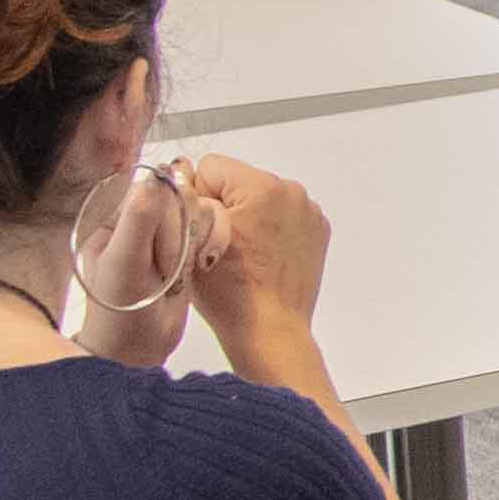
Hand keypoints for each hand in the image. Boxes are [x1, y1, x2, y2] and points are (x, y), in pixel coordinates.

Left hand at [67, 161, 206, 367]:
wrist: (138, 352)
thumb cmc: (119, 312)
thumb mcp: (123, 263)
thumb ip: (139, 219)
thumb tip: (154, 178)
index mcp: (114, 219)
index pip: (150, 189)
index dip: (164, 212)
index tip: (157, 245)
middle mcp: (139, 222)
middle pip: (178, 200)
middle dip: (178, 235)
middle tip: (164, 269)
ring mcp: (165, 237)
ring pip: (197, 212)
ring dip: (194, 244)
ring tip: (176, 275)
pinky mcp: (187, 251)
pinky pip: (208, 230)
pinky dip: (208, 247)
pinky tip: (197, 269)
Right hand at [170, 151, 333, 355]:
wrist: (269, 332)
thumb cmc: (232, 295)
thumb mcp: (192, 239)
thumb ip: (186, 199)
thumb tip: (182, 174)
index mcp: (263, 188)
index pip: (212, 167)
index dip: (199, 197)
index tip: (205, 227)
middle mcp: (292, 194)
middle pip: (238, 182)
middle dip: (226, 206)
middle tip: (223, 246)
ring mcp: (308, 213)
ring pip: (259, 199)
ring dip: (248, 218)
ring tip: (243, 256)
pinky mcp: (316, 231)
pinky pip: (281, 217)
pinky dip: (270, 231)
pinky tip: (262, 258)